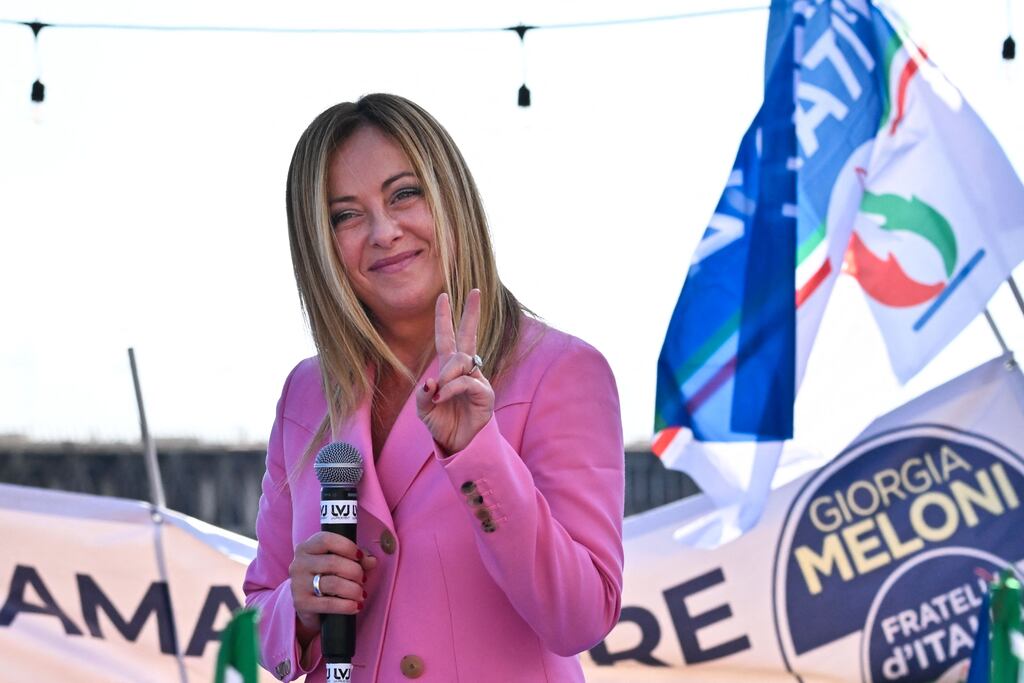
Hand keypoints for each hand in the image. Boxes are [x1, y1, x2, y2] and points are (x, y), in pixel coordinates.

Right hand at [288, 532, 377, 642]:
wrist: (308, 605)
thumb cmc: (327, 577)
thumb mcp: (340, 562)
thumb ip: (357, 558)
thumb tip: (371, 560)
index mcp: (306, 548)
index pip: (326, 540)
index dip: (348, 547)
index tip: (360, 557)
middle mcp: (299, 564)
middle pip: (333, 562)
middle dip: (355, 571)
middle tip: (363, 579)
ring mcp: (298, 584)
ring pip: (333, 583)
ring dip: (354, 589)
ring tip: (361, 594)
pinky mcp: (301, 604)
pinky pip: (329, 604)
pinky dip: (347, 605)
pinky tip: (356, 606)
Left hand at [416, 289, 494, 454]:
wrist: (460, 445)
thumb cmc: (443, 425)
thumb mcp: (424, 410)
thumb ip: (422, 395)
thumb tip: (431, 382)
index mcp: (449, 370)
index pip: (446, 339)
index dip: (444, 318)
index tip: (443, 296)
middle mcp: (465, 370)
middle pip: (469, 336)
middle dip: (471, 313)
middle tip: (475, 291)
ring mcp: (477, 379)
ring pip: (461, 361)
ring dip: (447, 374)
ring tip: (439, 394)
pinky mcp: (485, 393)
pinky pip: (466, 381)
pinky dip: (451, 388)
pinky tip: (443, 397)